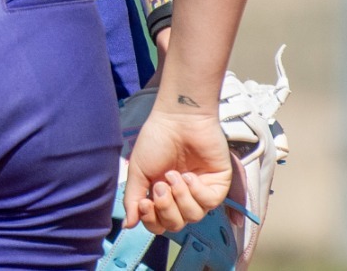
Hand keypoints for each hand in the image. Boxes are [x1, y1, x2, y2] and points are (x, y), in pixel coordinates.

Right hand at [124, 101, 232, 232]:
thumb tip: (128, 225)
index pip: (158, 223)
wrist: (178, 121)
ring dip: (181, 198)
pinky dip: (196, 191)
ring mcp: (201, 192)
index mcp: (162, 196)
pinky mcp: (218, 185)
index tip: (144, 202)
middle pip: (176, 224)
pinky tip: (189, 175)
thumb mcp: (137, 171)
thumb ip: (132, 199)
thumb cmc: (155, 141)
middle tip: (160, 185)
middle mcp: (182, 197)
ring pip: (194, 216)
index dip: (151, 219)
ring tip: (174, 175)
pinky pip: (209, 203)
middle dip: (166, 208)